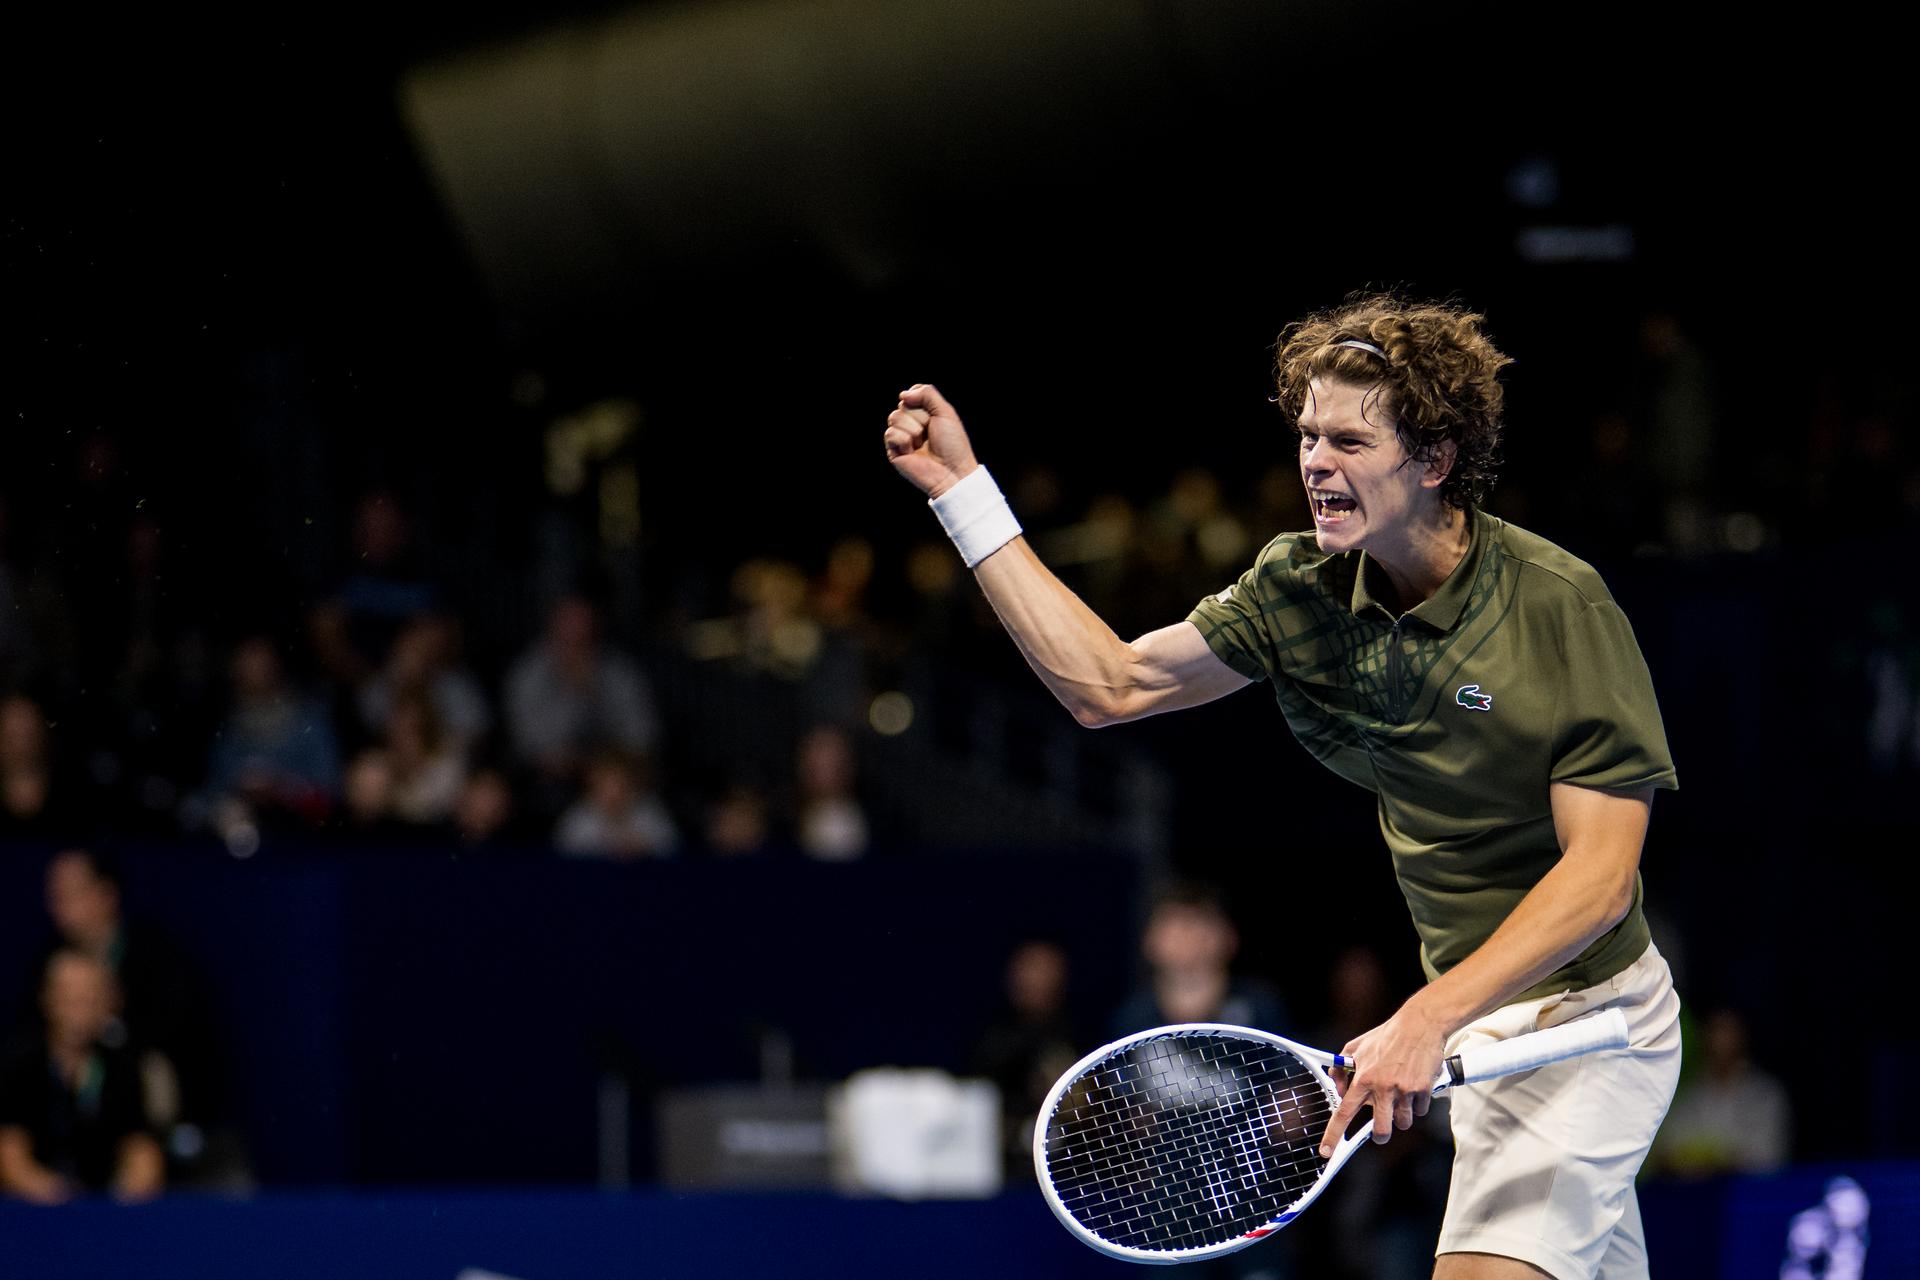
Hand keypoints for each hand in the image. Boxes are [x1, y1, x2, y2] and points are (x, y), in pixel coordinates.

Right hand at [884, 383, 978, 498]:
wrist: (952, 471)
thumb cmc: (952, 444)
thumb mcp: (945, 411)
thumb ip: (927, 394)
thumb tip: (902, 395)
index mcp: (924, 414)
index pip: (911, 394)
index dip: (921, 401)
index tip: (934, 416)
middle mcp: (911, 424)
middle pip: (903, 405)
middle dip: (920, 417)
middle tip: (930, 433)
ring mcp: (901, 437)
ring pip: (894, 417)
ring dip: (913, 430)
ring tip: (922, 444)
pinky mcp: (893, 451)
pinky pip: (891, 433)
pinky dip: (904, 441)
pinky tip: (912, 452)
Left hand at [1317, 999, 1447, 1156]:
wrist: (1420, 1024)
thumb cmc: (1387, 1035)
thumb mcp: (1356, 1046)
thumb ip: (1342, 1068)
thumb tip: (1338, 1089)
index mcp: (1363, 1078)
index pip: (1344, 1112)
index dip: (1333, 1134)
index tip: (1327, 1151)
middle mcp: (1383, 1087)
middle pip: (1380, 1130)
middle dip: (1380, 1135)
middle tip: (1380, 1128)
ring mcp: (1404, 1090)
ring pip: (1403, 1123)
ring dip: (1401, 1116)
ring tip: (1400, 1096)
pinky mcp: (1423, 1090)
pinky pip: (1420, 1111)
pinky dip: (1417, 1104)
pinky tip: (1414, 1087)